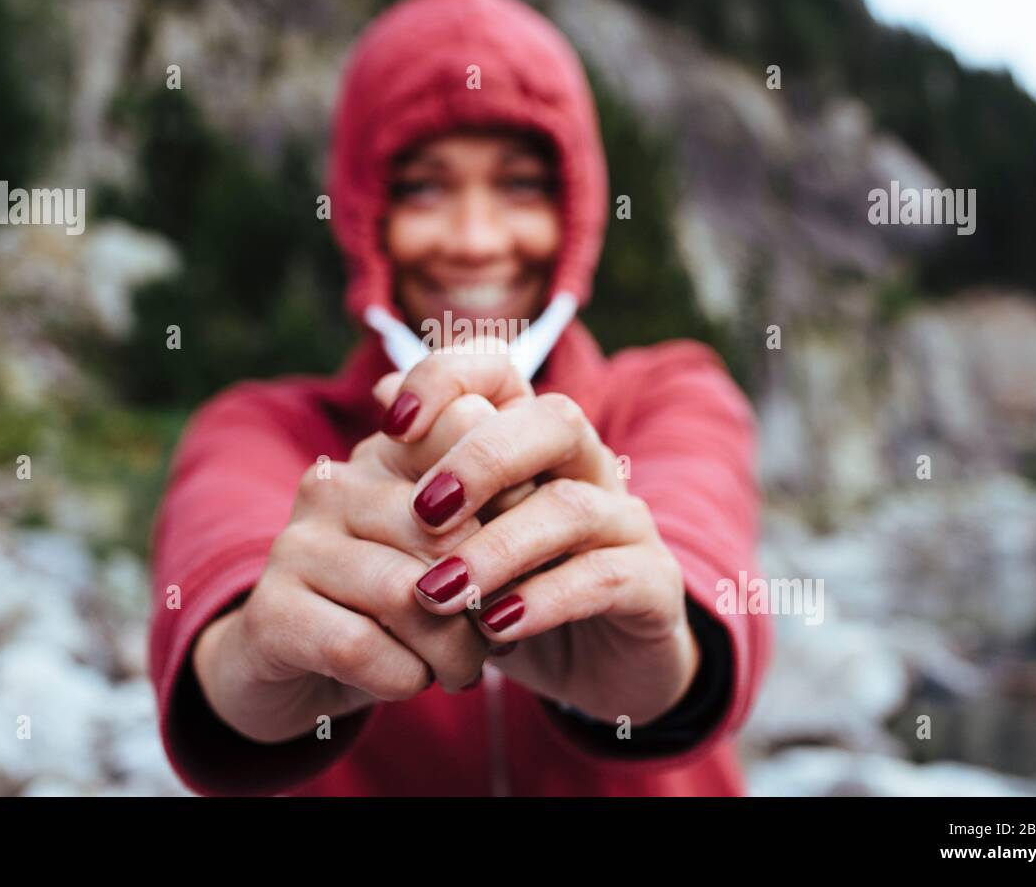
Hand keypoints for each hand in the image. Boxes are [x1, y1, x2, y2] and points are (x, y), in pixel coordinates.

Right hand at [192, 390, 504, 744]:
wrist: (297, 669)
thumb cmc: (393, 606)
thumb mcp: (448, 555)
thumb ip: (492, 514)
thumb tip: (532, 492)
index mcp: (384, 454)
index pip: (465, 430)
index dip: (514, 498)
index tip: (529, 552)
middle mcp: (333, 485)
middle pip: (448, 533)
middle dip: (489, 598)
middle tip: (496, 634)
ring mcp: (295, 545)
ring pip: (408, 596)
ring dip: (452, 650)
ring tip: (461, 668)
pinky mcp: (271, 611)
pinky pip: (360, 648)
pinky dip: (403, 677)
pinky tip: (409, 680)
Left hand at [378, 353, 698, 727]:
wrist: (591, 664)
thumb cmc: (509, 585)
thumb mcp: (456, 535)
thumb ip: (422, 470)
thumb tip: (382, 391)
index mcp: (533, 439)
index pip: (502, 371)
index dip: (448, 380)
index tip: (393, 426)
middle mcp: (586, 465)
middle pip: (554, 421)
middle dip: (483, 459)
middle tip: (424, 512)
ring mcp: (625, 521)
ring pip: (574, 507)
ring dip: (499, 548)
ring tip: (440, 593)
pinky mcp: (652, 583)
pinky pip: (605, 578)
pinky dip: (543, 601)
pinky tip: (494, 628)